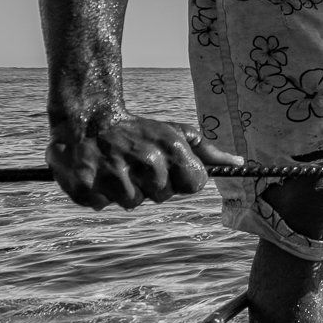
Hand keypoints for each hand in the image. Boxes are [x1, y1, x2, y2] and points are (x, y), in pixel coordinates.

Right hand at [47, 113, 241, 210]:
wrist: (88, 118)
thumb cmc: (139, 130)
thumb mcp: (175, 132)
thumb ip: (208, 151)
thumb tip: (239, 163)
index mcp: (170, 148)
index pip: (194, 184)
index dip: (182, 180)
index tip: (168, 169)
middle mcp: (144, 161)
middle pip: (162, 196)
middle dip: (152, 185)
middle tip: (136, 164)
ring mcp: (114, 175)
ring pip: (132, 203)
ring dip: (125, 190)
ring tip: (116, 167)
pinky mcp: (84, 186)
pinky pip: (101, 204)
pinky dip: (98, 194)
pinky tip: (97, 173)